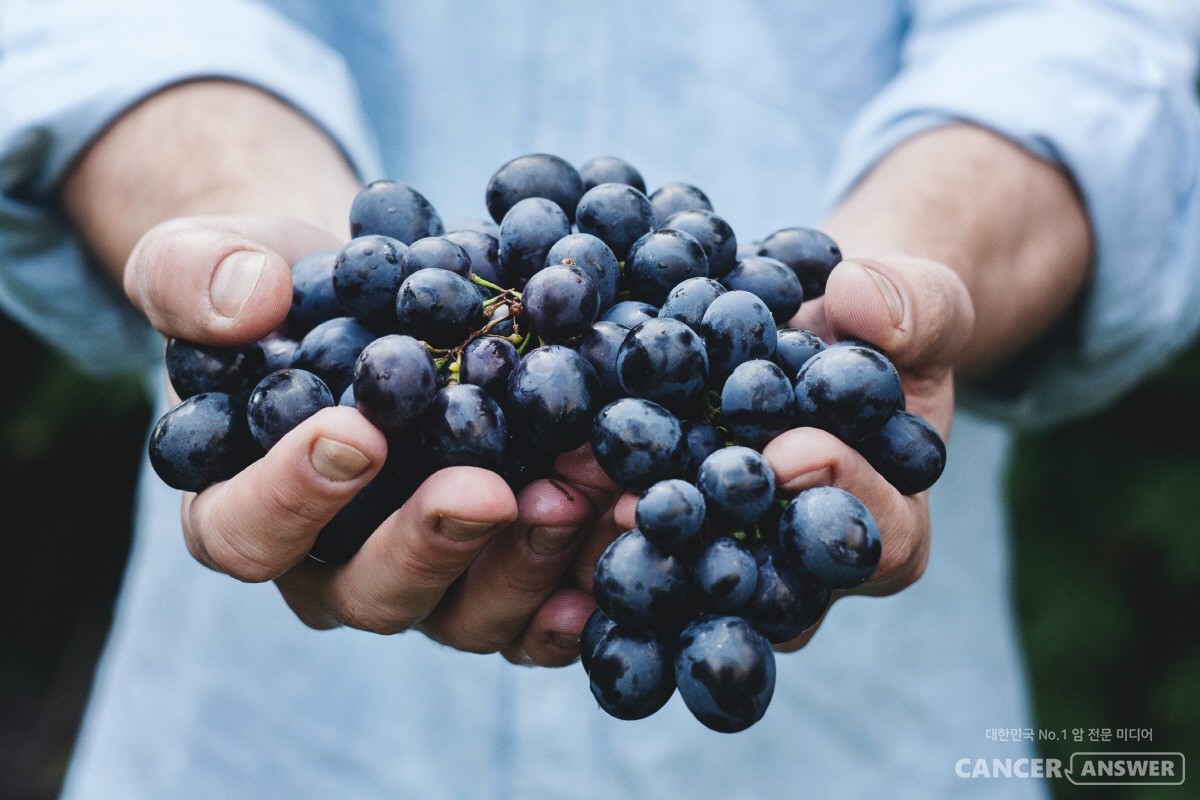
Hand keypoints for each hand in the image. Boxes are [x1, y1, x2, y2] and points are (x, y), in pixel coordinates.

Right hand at [126, 214, 597, 665]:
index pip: (246, 532)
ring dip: (529, 562)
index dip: (292, 497)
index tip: (355, 433)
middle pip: (371, 592)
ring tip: (583, 493)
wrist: (373, 297)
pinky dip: (587, 583)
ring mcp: (427, 580)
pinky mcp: (501, 572)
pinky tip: (629, 536)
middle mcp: (334, 567)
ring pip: (469, 612)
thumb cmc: (279, 289)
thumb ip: (195, 276)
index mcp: (244, 510)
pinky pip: (542, 610)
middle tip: (487, 490)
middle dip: (432, 543)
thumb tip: (247, 300)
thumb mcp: (209, 259)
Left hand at [554, 254, 974, 652]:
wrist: (812, 329)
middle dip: (712, 542)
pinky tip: (538, 485)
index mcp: (887, 526)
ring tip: (577, 495)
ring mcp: (731, 559)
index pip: (878, 539)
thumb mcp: (919, 304)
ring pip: (687, 580)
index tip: (792, 451)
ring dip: (630, 543)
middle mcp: (803, 568)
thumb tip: (861, 302)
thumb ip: (914, 307)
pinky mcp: (668, 535)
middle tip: (654, 504)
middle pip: (768, 587)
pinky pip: (631, 545)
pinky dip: (585, 518)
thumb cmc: (878, 327)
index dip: (841, 497)